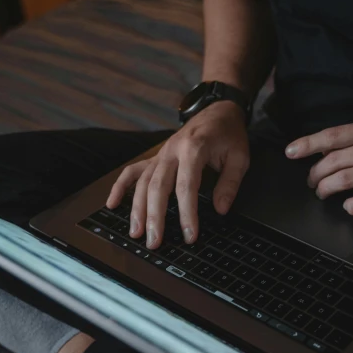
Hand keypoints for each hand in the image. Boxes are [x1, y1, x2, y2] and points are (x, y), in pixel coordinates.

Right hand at [107, 101, 248, 248]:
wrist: (218, 110)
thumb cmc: (229, 134)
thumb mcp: (240, 157)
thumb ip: (230, 184)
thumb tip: (220, 210)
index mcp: (194, 148)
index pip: (187, 186)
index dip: (187, 213)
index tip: (190, 235)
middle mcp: (172, 151)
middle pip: (158, 187)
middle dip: (154, 217)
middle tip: (154, 242)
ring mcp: (161, 153)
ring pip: (143, 182)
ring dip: (136, 209)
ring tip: (136, 233)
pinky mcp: (156, 157)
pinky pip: (133, 171)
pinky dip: (120, 187)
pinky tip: (112, 204)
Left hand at [285, 119, 352, 214]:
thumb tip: (332, 147)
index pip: (333, 136)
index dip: (308, 144)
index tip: (291, 152)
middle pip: (333, 161)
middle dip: (315, 174)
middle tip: (311, 182)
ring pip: (343, 179)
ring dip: (327, 189)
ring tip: (323, 193)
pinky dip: (351, 205)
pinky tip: (348, 206)